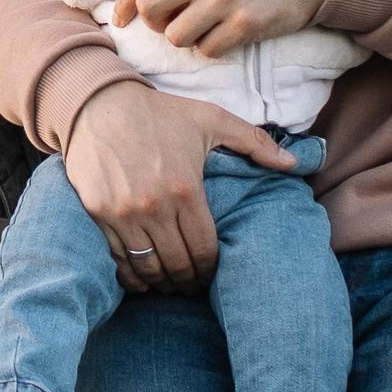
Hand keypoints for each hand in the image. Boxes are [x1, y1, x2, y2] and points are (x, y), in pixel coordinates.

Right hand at [59, 80, 289, 290]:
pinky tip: (142, 279)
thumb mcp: (210, 118)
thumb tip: (293, 163)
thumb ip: (254, 141)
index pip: (205, 249)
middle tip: (193, 285)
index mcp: (185, 189)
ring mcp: (122, 213)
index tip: (211, 275)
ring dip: (162, 284)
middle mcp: (153, 206)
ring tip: (170, 285)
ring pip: (148, 268)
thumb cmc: (158, 113)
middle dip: (189, 282)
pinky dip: (131, 277)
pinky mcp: (97, 215)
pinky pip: (117, 260)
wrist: (98, 105)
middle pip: (178, 265)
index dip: (211, 270)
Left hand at [110, 0, 331, 56]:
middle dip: (153, 22)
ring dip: (184, 38)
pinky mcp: (246, 24)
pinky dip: (211, 48)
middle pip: (148, 8)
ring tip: (202, 28)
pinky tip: (224, 36)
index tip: (121, 19)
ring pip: (174, 36)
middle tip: (168, 24)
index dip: (122, 1)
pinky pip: (206, 50)